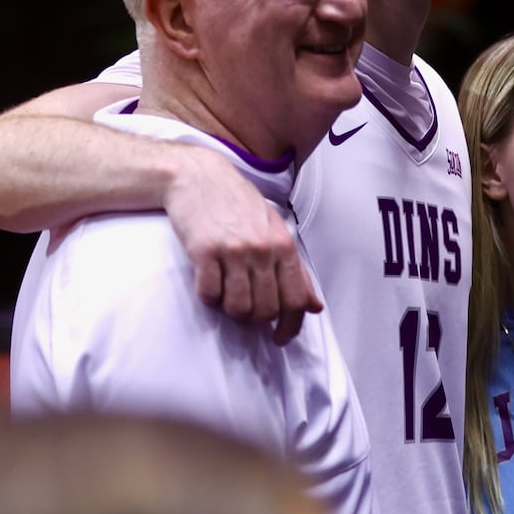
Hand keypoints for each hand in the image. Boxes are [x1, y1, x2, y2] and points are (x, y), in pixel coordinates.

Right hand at [164, 146, 323, 342]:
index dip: (290, 325)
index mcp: (283, 245)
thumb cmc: (238, 204)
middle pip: (266, 309)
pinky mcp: (204, 252)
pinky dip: (209, 297)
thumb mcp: (274, 229)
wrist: (198, 176)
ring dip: (230, 310)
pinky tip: (209, 282)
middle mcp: (262, 249)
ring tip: (226, 295)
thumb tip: (315, 306)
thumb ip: (295, 269)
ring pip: (238, 308)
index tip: (280, 336)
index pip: (296, 299)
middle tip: (246, 311)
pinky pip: (209, 295)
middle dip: (256, 319)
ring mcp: (233, 251)